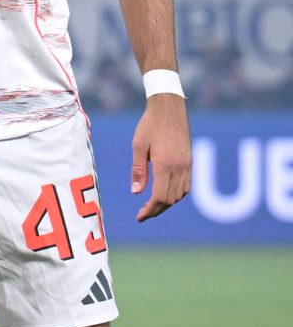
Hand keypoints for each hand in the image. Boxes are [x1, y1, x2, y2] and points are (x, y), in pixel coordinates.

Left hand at [131, 94, 189, 220]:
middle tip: (142, 215)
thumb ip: (138, 170)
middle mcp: (180, 167)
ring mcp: (188, 165)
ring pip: (181, 194)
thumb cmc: (149, 126)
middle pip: (171, 199)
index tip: (139, 217)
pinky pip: (186, 185)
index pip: (160, 197)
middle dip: (156, 210)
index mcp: (166, 165)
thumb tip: (136, 193)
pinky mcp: (190, 161)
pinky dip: (176, 194)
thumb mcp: (138, 147)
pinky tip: (165, 194)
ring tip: (152, 207)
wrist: (170, 108)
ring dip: (167, 203)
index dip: (149, 210)